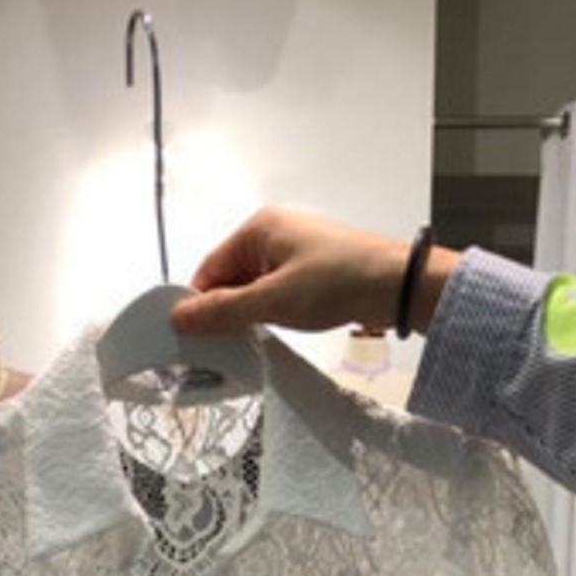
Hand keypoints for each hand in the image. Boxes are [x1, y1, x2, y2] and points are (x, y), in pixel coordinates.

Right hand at [172, 207, 456, 339]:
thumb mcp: (272, 300)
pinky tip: (278, 330)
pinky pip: (278, 291)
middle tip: (224, 347)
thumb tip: (179, 317)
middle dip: (227, 311)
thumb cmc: (335, 282)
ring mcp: (295, 251)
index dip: (201, 304)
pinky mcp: (314, 270)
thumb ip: (223, 311)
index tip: (196, 339)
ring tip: (254, 340)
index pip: (210, 269)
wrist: (397, 285)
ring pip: (255, 288)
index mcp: (257, 228)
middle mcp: (274, 233)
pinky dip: (273, 312)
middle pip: (231, 278)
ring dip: (251, 314)